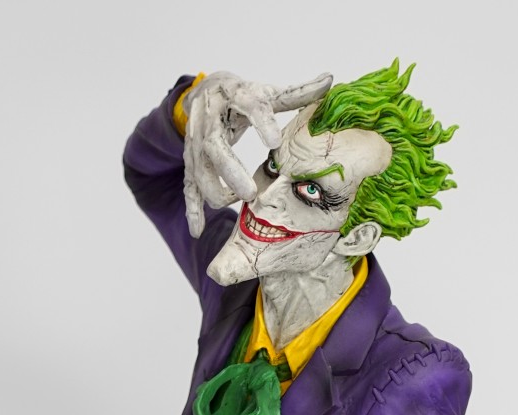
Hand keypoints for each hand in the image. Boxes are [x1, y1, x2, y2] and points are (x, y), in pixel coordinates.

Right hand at [182, 71, 332, 237]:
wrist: (204, 92)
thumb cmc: (242, 96)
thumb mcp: (266, 92)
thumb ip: (297, 92)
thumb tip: (329, 80)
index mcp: (234, 94)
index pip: (248, 105)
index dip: (260, 122)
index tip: (275, 142)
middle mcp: (209, 118)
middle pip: (214, 146)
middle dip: (231, 171)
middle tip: (251, 193)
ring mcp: (195, 142)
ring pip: (198, 170)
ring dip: (214, 191)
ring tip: (236, 204)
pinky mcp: (189, 160)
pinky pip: (188, 186)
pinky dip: (192, 209)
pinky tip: (198, 231)